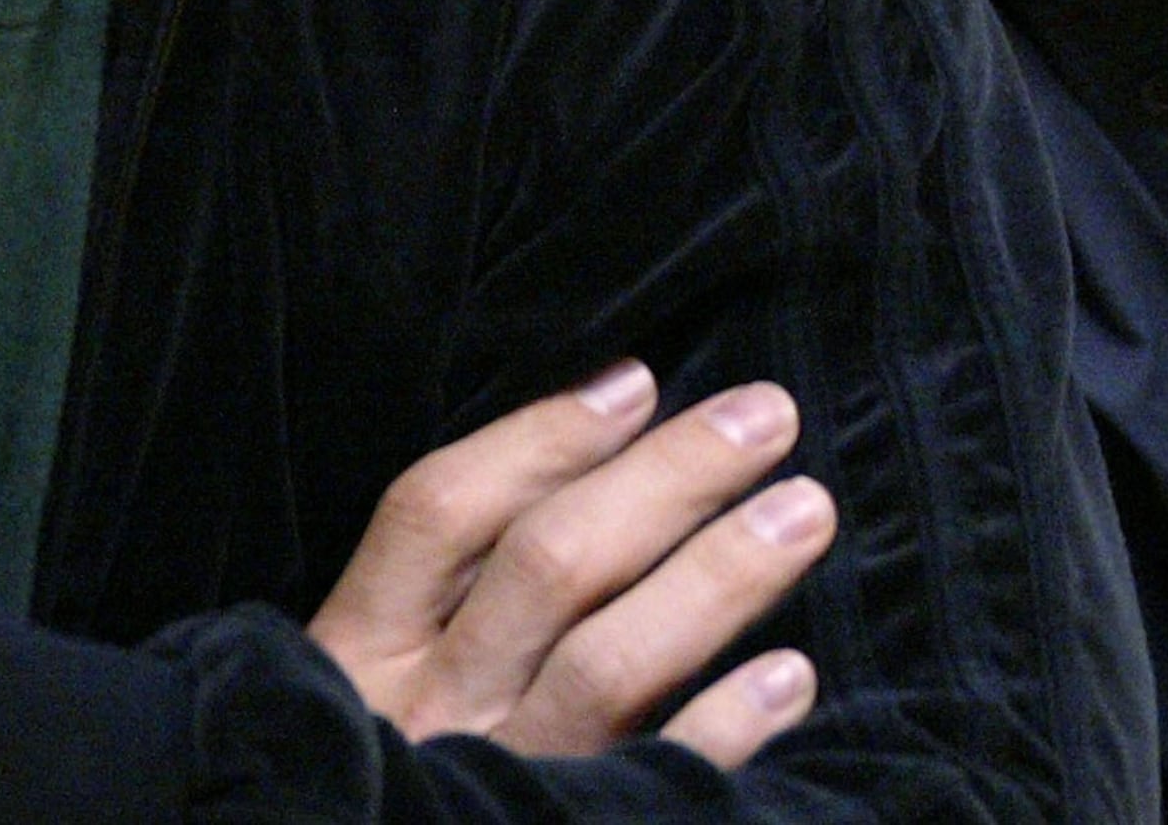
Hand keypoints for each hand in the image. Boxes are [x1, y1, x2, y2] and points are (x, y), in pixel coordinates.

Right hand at [309, 360, 835, 768]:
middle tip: (768, 415)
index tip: (638, 383)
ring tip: (806, 512)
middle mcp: (427, 715)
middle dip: (669, 477)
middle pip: (549, 567)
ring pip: (607, 665)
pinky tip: (791, 674)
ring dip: (717, 575)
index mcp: (361, 653)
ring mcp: (495, 785)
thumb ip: (460, 581)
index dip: (542, 437)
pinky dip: (724, 724)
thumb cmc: (412, 755)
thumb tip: (612, 426)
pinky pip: (652, 780)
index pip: (439, 512)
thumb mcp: (382, 672)